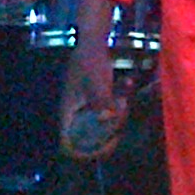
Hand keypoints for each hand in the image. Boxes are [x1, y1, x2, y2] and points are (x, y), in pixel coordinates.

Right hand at [59, 45, 127, 159]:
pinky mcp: (94, 97)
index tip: (105, 146)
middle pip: (89, 136)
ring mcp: (84, 105)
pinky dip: (118, 99)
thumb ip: (102, 100)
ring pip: (101, 122)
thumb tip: (108, 118)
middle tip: (122, 114)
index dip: (83, 152)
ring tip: (125, 95)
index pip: (68, 144)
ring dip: (117, 113)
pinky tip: (127, 81)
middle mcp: (74, 113)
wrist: (93, 41)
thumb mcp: (98, 81)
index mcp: (68, 114)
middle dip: (109, 130)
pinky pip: (107, 107)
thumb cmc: (91, 61)